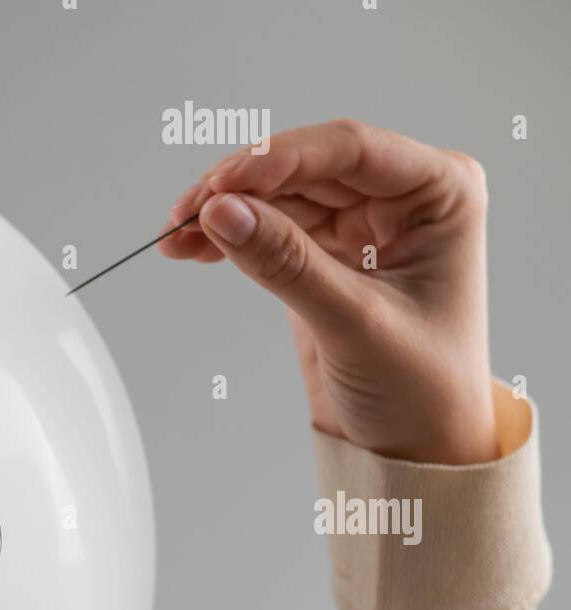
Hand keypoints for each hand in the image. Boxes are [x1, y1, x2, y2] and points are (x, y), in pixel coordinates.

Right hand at [162, 118, 497, 464]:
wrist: (415, 452)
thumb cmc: (422, 391)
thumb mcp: (354, 323)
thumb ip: (286, 263)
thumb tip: (222, 214)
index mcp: (441, 193)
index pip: (350, 151)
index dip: (280, 159)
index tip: (222, 185)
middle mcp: (402, 198)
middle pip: (307, 167)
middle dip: (242, 186)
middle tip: (186, 213)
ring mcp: (362, 226)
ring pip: (280, 197)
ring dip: (226, 211)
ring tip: (176, 235)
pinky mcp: (325, 257)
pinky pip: (271, 231)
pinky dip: (231, 237)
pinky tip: (193, 247)